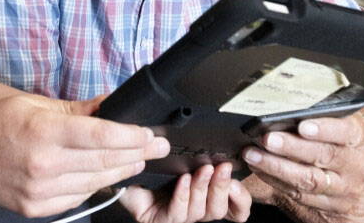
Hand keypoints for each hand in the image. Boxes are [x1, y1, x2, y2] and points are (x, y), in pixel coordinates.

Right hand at [0, 95, 169, 217]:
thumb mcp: (34, 104)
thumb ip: (76, 109)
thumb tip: (109, 104)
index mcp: (43, 131)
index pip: (100, 136)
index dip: (130, 136)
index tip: (149, 134)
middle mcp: (43, 164)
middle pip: (103, 162)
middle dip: (136, 154)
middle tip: (157, 147)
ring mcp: (40, 191)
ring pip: (94, 182)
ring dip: (120, 171)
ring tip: (137, 160)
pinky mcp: (36, 208)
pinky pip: (76, 198)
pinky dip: (94, 186)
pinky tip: (106, 175)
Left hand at [121, 163, 250, 222]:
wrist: (122, 168)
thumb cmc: (154, 163)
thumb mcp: (184, 155)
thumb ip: (205, 157)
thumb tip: (225, 149)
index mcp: (204, 196)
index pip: (234, 209)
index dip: (240, 200)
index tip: (238, 181)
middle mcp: (194, 208)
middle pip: (219, 209)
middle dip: (223, 187)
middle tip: (222, 168)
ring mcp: (179, 216)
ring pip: (201, 212)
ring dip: (203, 188)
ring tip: (202, 170)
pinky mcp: (160, 220)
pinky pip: (178, 213)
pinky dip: (183, 195)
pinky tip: (183, 180)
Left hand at [243, 115, 363, 222]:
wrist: (362, 159)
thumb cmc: (342, 132)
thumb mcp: (341, 117)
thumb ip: (318, 112)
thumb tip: (283, 99)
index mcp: (359, 137)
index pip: (343, 131)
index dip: (323, 128)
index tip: (303, 125)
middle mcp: (356, 164)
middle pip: (323, 156)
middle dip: (291, 148)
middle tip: (267, 138)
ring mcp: (345, 188)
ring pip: (309, 180)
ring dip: (276, 167)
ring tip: (253, 154)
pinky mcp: (332, 204)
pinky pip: (301, 195)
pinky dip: (276, 181)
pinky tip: (259, 168)